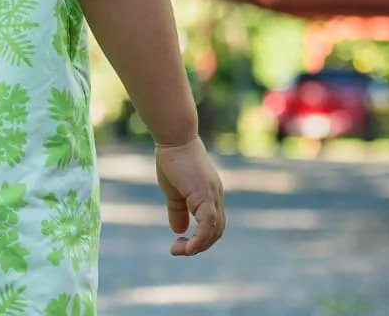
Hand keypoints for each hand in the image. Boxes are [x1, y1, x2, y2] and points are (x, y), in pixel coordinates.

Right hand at [155, 137, 224, 256]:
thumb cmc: (172, 158)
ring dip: (198, 246)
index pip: (212, 225)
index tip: (179, 242)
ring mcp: (213, 195)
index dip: (199, 238)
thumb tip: (178, 230)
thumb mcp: (173, 190)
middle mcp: (216, 196)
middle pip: (216, 231)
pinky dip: (200, 239)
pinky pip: (208, 223)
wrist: (174, 138)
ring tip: (178, 250)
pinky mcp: (206, 194)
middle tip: (177, 249)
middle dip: (199, 246)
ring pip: (214, 230)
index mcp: (210, 195)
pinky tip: (188, 246)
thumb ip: (177, 210)